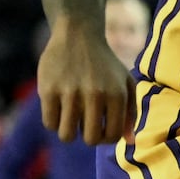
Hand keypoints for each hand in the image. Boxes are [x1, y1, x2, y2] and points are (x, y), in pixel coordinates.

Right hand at [37, 19, 134, 144]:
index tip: (102, 130)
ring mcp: (70, 92)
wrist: (78, 36)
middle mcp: (95, 94)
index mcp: (117, 94)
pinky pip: (49, 123)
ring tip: (71, 118)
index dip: (106, 139)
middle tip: (86, 126)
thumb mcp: (125, 83)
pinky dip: (54, 122)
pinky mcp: (48, 90)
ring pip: (67, 135)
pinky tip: (59, 110)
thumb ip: (130, 113)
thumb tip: (130, 142)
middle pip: (91, 139)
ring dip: (69, 132)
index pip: (113, 135)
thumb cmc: (105, 65)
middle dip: (89, 138)